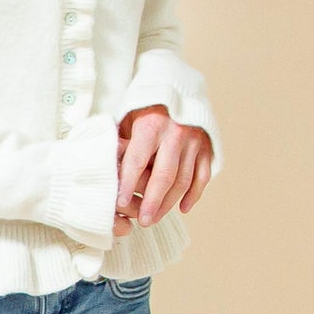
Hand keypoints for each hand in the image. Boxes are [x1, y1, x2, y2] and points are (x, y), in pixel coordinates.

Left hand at [112, 105, 213, 233]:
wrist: (179, 92)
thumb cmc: (146, 111)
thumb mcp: (129, 119)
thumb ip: (122, 143)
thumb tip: (105, 172)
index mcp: (151, 125)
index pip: (137, 161)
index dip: (128, 184)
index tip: (120, 203)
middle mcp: (175, 133)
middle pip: (164, 176)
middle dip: (152, 202)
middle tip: (143, 221)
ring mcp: (194, 141)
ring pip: (183, 180)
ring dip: (170, 204)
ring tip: (155, 218)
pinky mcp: (207, 148)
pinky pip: (202, 177)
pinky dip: (194, 195)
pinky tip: (182, 209)